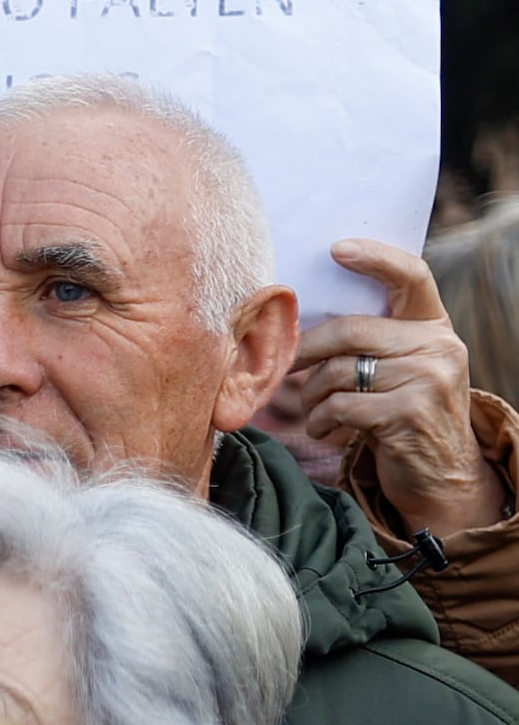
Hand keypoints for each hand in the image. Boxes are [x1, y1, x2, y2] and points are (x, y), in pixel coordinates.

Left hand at [286, 242, 506, 533]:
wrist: (440, 476)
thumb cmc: (400, 415)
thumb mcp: (397, 371)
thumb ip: (371, 342)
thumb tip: (296, 319)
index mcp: (434, 327)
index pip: (412, 276)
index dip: (376, 258)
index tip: (337, 248)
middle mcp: (440, 347)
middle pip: (349, 329)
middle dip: (303, 352)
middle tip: (283, 371)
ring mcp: (430, 379)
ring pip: (338, 371)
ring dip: (310, 396)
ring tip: (313, 411)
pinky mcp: (411, 414)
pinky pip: (340, 406)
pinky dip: (320, 421)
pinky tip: (325, 430)